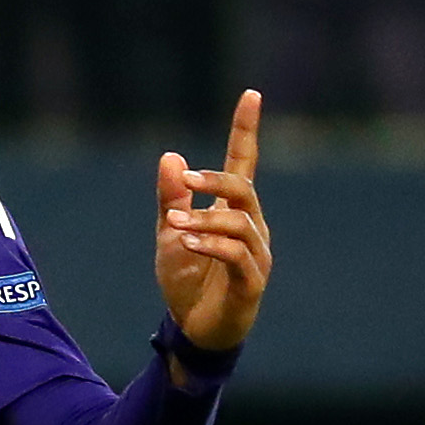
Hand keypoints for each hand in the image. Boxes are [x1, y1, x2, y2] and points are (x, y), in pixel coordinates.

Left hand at [153, 89, 270, 354]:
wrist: (193, 330)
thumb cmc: (187, 281)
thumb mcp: (169, 234)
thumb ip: (171, 199)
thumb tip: (171, 156)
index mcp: (233, 211)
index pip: (244, 163)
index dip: (246, 130)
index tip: (251, 95)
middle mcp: (252, 227)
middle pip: (244, 189)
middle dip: (215, 181)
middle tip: (184, 181)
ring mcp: (255, 254)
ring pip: (239, 222)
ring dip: (205, 220)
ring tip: (175, 226)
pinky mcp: (251, 281)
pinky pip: (237, 256)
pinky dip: (212, 245)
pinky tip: (188, 242)